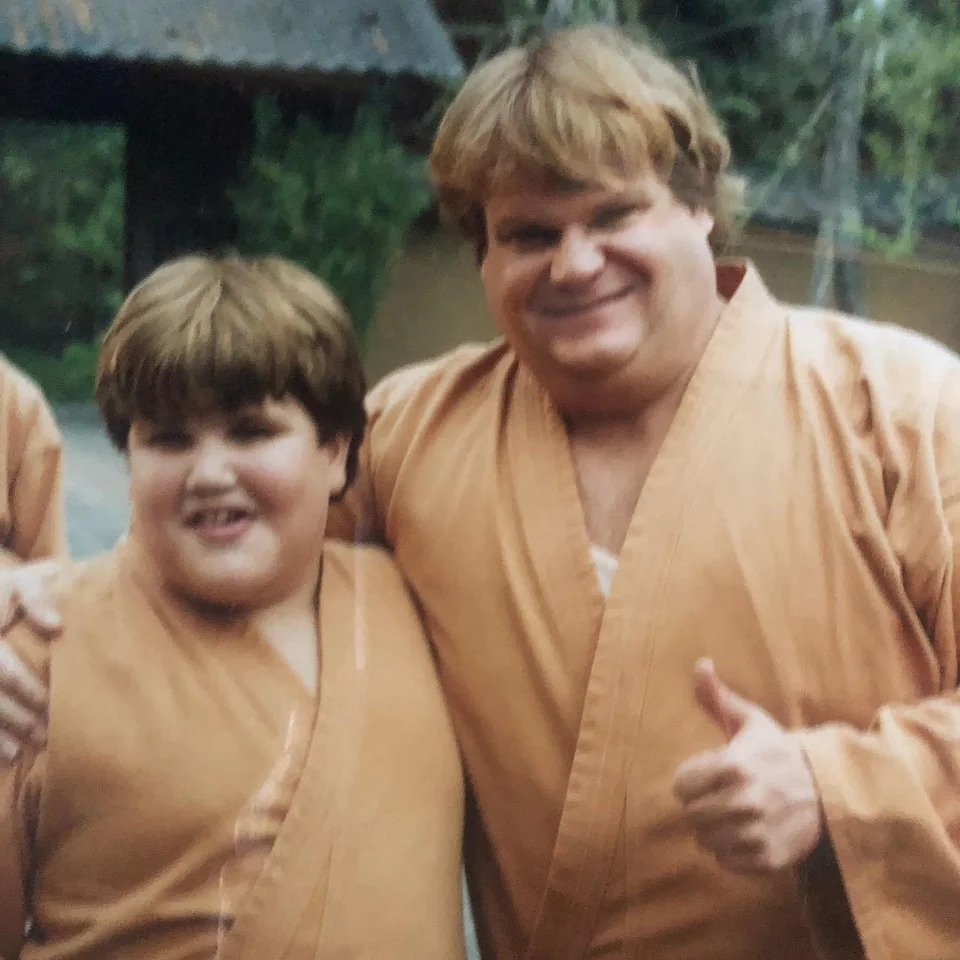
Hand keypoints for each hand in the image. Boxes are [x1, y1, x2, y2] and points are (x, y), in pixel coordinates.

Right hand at [0, 560, 60, 762]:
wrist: (2, 589)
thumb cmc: (18, 586)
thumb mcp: (28, 580)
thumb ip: (38, 596)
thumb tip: (54, 625)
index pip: (3, 670)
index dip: (25, 690)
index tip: (51, 705)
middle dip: (15, 717)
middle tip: (45, 736)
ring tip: (21, 752)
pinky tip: (6, 753)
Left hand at [673, 658, 823, 874]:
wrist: (828, 791)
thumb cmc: (777, 752)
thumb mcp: (749, 721)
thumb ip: (717, 696)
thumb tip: (700, 664)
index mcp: (734, 765)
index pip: (681, 786)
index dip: (690, 781)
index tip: (707, 775)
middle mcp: (745, 801)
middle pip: (691, 816)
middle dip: (701, 806)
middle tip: (721, 796)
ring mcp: (758, 832)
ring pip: (706, 841)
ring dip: (715, 830)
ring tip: (734, 815)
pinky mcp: (769, 859)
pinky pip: (727, 862)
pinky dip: (732, 852)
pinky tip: (748, 833)